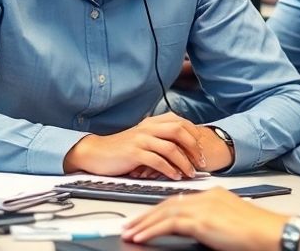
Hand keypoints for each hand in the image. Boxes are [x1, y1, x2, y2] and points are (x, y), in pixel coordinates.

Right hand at [62, 113, 209, 179]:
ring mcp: (141, 140)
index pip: (181, 122)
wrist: (96, 153)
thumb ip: (160, 139)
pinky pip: (157, 161)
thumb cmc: (121, 149)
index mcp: (152, 122)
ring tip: (190, 173)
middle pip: (179, 131)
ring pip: (171, 148)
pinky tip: (175, 176)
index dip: (195, 135)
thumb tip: (183, 149)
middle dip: (194, 147)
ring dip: (184, 162)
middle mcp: (148, 128)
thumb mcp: (142, 138)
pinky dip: (169, 170)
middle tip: (202, 162)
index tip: (203, 149)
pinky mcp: (134, 153)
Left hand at [122, 188, 288, 250]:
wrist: (272, 233)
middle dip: (146, 215)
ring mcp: (203, 207)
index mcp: (213, 195)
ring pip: (164, 212)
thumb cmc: (258, 233)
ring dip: (143, 223)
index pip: (179, 200)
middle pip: (167, 204)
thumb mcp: (230, 223)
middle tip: (129, 223)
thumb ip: (210, 222)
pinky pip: (168, 224)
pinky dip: (151, 230)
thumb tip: (196, 231)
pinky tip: (140, 237)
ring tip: (129, 231)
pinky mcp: (202, 221)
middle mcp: (206, 197)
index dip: (160, 209)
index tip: (147, 217)